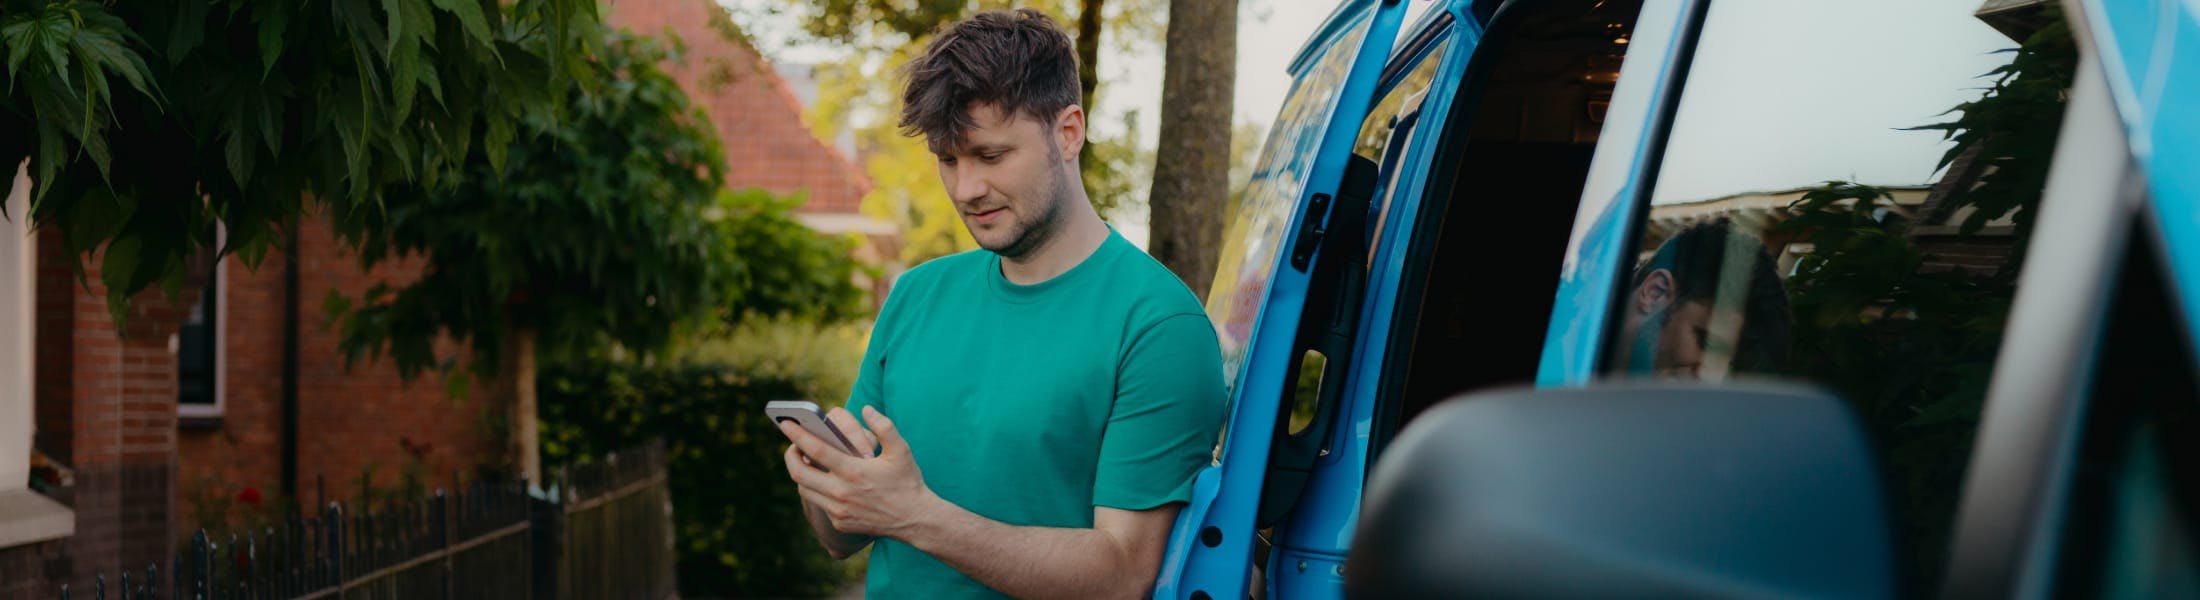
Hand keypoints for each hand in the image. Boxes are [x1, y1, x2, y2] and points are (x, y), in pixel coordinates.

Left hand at [779, 406, 941, 538]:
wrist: (915, 519)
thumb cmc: (907, 481)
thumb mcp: (901, 450)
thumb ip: (884, 426)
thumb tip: (866, 409)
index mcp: (854, 471)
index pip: (816, 449)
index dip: (797, 434)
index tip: (786, 423)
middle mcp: (841, 492)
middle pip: (799, 472)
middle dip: (790, 456)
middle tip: (791, 446)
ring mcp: (838, 510)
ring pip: (804, 489)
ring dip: (800, 473)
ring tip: (804, 461)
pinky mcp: (839, 522)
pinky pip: (818, 503)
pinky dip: (815, 489)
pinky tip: (821, 480)